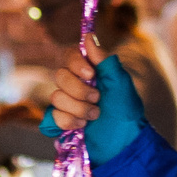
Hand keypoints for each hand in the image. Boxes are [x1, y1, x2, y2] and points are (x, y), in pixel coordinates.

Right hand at [38, 40, 145, 162]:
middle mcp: (74, 85)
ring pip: (56, 98)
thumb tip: (88, 36)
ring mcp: (65, 104)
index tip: (91, 75)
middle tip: (98, 100)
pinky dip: (68, 123)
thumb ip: (104, 60)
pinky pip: (51, 118)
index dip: (76, 65)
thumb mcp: (120, 82)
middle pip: (59, 77)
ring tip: (95, 117)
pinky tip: (82, 127)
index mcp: (88, 72)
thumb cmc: (126, 110)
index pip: (68, 57)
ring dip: (78, 110)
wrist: (125, 141)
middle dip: (79, 91)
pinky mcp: (60, 122)